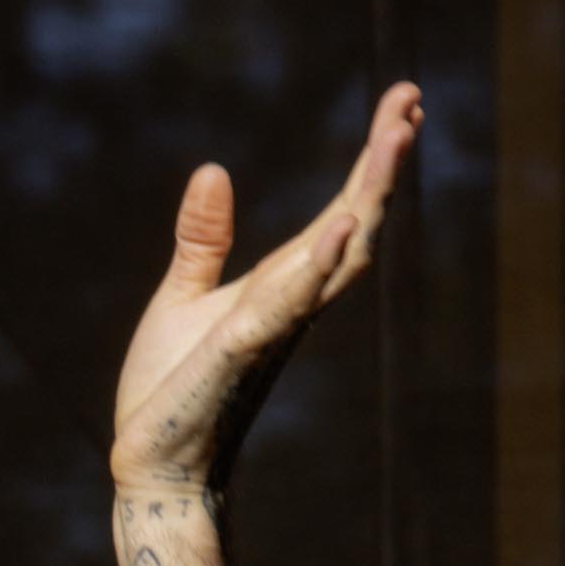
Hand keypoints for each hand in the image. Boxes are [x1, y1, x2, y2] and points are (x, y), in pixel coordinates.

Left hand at [110, 81, 423, 500]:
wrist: (154, 465)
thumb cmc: (172, 390)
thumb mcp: (182, 298)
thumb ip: (204, 239)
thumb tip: (214, 169)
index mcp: (282, 285)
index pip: (341, 211)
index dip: (372, 160)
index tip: (403, 102)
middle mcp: (293, 302)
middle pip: (357, 223)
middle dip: (384, 163)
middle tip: (410, 100)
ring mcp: (274, 327)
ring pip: (340, 255)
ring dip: (368, 195)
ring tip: (395, 135)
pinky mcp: (240, 351)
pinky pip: (286, 303)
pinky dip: (316, 265)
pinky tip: (342, 224)